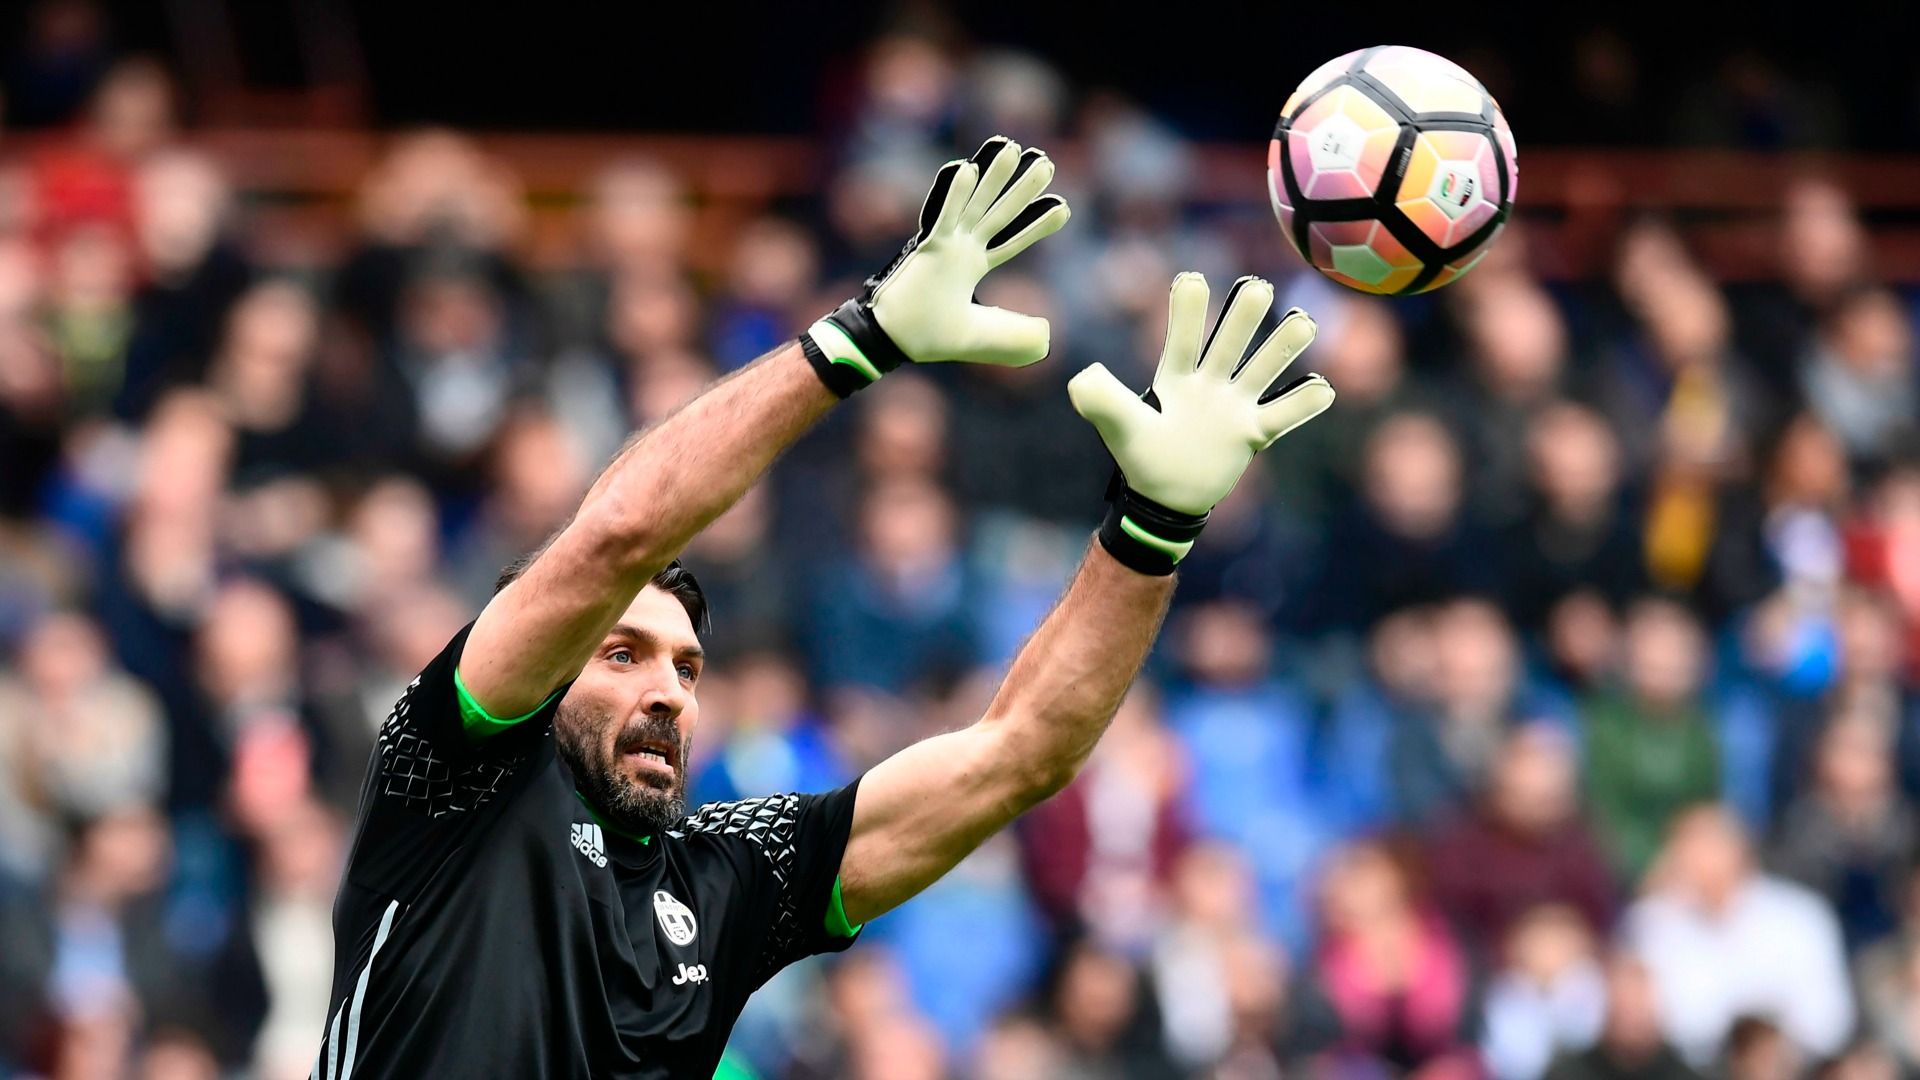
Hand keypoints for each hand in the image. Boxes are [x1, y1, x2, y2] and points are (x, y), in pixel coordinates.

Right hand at [800, 137, 1070, 395]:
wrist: (891, 341)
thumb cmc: (927, 337)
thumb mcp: (980, 337)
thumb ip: (1014, 335)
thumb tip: (1048, 336)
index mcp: (971, 266)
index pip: (1011, 241)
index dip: (1036, 225)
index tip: (1062, 207)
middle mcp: (961, 250)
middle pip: (999, 213)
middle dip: (1022, 189)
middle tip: (1046, 163)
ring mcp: (944, 245)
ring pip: (976, 204)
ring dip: (994, 177)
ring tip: (1014, 149)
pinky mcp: (927, 248)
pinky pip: (943, 216)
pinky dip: (955, 194)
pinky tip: (968, 168)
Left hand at [1069, 272, 1334, 573]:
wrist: (1167, 497)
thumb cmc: (1142, 454)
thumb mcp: (1118, 426)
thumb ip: (1100, 400)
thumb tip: (1081, 376)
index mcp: (1175, 377)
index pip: (1183, 338)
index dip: (1187, 311)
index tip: (1192, 279)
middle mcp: (1210, 382)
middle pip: (1230, 343)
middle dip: (1243, 316)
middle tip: (1257, 288)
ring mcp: (1235, 405)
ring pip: (1263, 369)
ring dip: (1283, 347)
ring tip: (1302, 324)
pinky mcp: (1253, 432)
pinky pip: (1283, 415)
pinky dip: (1303, 403)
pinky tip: (1322, 388)